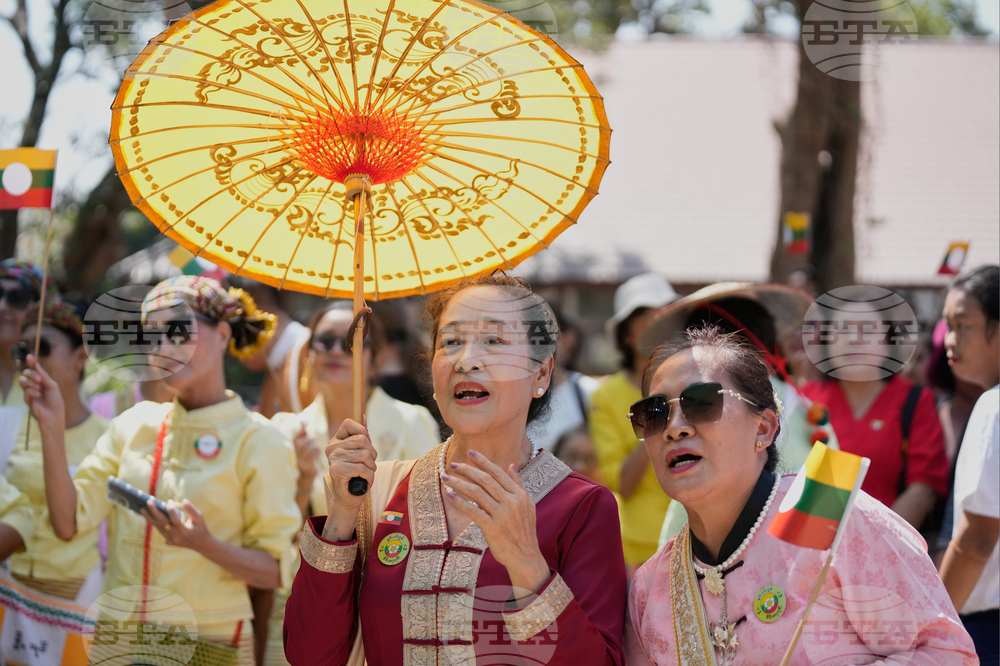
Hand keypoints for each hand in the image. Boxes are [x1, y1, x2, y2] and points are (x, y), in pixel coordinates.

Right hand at [18, 355, 64, 430]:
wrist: (54, 415)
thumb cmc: (56, 401)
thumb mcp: (52, 386)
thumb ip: (44, 376)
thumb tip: (36, 365)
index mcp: (42, 380)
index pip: (34, 369)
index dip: (31, 363)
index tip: (29, 357)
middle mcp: (34, 384)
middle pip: (25, 373)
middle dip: (31, 373)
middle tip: (39, 379)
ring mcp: (29, 391)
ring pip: (22, 381)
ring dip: (31, 382)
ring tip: (39, 388)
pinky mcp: (27, 399)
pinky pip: (26, 391)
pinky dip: (32, 392)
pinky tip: (38, 396)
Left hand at [142, 499, 212, 552]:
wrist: (201, 544)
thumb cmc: (201, 528)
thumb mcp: (199, 518)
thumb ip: (191, 509)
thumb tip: (183, 500)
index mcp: (185, 531)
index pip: (175, 519)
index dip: (171, 509)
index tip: (169, 501)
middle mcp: (176, 537)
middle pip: (162, 523)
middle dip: (155, 511)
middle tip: (148, 502)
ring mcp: (171, 540)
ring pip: (158, 527)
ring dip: (149, 518)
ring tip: (142, 509)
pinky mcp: (168, 542)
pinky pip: (160, 530)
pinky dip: (155, 523)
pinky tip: (149, 515)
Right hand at [293, 426, 320, 483]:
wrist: (306, 473)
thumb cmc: (305, 455)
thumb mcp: (303, 444)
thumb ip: (302, 434)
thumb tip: (303, 424)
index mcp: (290, 448)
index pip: (292, 438)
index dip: (299, 432)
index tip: (305, 429)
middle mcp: (292, 455)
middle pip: (300, 443)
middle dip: (309, 438)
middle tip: (314, 438)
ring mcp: (298, 461)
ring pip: (308, 449)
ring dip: (315, 445)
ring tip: (316, 446)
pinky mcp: (306, 466)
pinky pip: (313, 455)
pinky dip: (318, 451)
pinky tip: (318, 452)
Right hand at [325, 419, 376, 513]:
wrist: (348, 498)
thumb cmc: (355, 475)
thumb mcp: (358, 453)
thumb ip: (360, 435)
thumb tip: (363, 416)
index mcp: (335, 442)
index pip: (348, 423)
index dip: (362, 431)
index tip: (366, 445)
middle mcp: (332, 448)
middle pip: (362, 439)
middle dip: (372, 454)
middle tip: (369, 464)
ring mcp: (334, 459)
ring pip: (365, 455)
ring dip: (372, 468)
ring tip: (366, 474)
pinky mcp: (338, 471)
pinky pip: (363, 468)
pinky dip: (369, 477)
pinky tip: (364, 481)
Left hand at [442, 450, 549, 595]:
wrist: (525, 556)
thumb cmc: (524, 530)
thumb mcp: (527, 505)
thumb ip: (518, 484)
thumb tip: (511, 465)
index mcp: (519, 495)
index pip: (498, 473)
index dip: (483, 461)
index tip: (471, 452)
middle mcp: (511, 502)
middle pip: (485, 480)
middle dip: (467, 470)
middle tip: (453, 464)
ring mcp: (501, 515)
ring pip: (477, 493)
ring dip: (459, 483)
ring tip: (446, 477)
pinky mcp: (492, 528)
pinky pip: (473, 511)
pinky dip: (460, 502)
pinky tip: (450, 495)